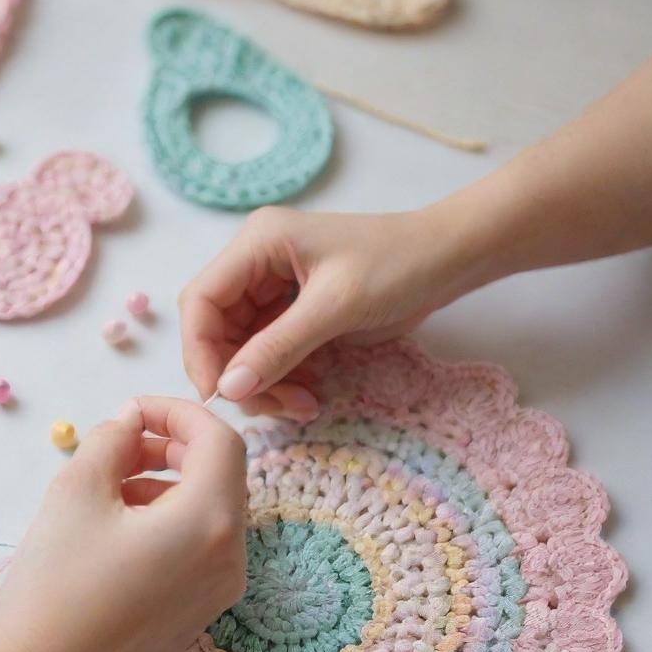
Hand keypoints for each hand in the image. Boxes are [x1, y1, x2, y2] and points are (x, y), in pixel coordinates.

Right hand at [0, 396, 246, 651]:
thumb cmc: (55, 583)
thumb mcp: (77, 492)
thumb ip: (111, 440)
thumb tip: (131, 420)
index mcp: (212, 522)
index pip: (220, 440)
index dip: (178, 411)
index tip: (132, 410)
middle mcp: (231, 558)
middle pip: (221, 475)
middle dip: (173, 446)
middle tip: (120, 443)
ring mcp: (219, 592)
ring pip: (210, 511)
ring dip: (168, 482)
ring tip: (109, 485)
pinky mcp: (199, 615)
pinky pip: (200, 547)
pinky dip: (169, 520)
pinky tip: (117, 527)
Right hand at [178, 206, 472, 418]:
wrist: (451, 259)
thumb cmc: (399, 265)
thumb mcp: (336, 308)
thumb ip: (279, 348)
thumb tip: (228, 390)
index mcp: (257, 244)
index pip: (201, 300)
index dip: (200, 351)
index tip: (219, 395)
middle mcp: (255, 263)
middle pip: (216, 329)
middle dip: (238, 374)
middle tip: (274, 407)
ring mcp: (273, 288)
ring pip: (241, 348)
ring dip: (263, 384)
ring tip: (302, 405)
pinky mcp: (292, 311)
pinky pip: (269, 354)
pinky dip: (282, 379)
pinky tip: (308, 395)